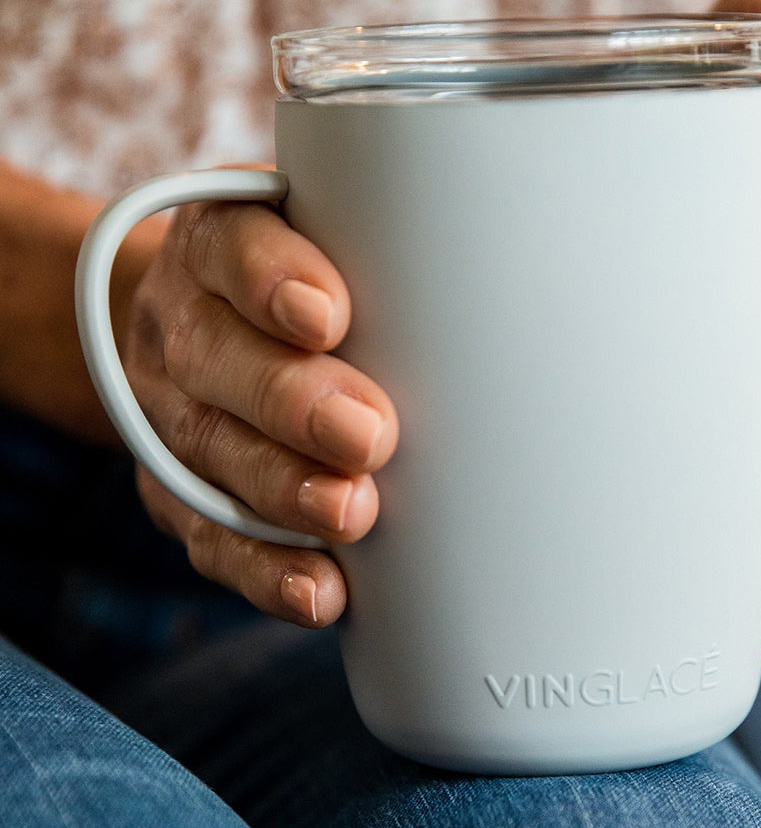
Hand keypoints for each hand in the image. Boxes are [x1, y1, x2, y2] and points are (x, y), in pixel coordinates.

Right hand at [123, 196, 399, 627]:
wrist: (206, 323)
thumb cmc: (314, 280)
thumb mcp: (338, 239)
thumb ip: (395, 253)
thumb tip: (520, 278)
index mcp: (219, 240)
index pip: (229, 245)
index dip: (270, 278)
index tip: (327, 315)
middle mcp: (184, 322)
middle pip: (217, 357)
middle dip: (291, 401)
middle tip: (367, 434)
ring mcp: (173, 410)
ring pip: (211, 450)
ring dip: (283, 490)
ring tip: (349, 513)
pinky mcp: (178, 492)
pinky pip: (211, 535)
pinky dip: (264, 569)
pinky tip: (317, 588)